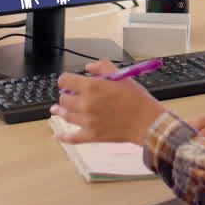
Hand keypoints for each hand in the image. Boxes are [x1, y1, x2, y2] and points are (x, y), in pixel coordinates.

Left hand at [51, 59, 166, 144]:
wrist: (147, 122)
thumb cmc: (137, 99)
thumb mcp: (122, 76)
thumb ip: (103, 67)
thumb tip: (89, 67)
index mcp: (92, 87)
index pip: (65, 81)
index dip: (65, 80)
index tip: (67, 82)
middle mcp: (85, 103)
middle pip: (63, 99)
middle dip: (65, 96)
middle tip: (69, 96)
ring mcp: (87, 121)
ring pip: (66, 115)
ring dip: (61, 111)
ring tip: (57, 110)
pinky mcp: (91, 135)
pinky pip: (72, 137)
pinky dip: (63, 136)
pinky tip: (58, 135)